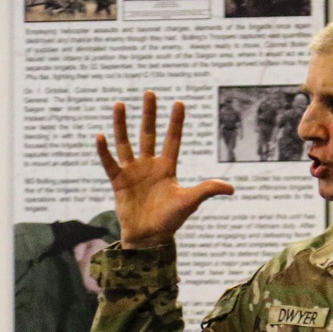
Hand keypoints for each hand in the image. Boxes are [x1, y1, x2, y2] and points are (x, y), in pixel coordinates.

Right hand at [96, 91, 233, 248]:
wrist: (148, 238)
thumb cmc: (169, 221)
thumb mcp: (189, 202)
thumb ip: (207, 190)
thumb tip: (232, 188)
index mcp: (167, 168)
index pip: (172, 140)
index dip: (176, 122)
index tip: (179, 103)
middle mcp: (149, 165)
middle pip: (148, 134)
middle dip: (149, 114)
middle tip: (149, 93)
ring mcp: (132, 172)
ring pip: (126, 142)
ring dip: (122, 124)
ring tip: (120, 104)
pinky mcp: (118, 181)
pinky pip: (109, 163)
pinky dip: (104, 151)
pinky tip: (100, 136)